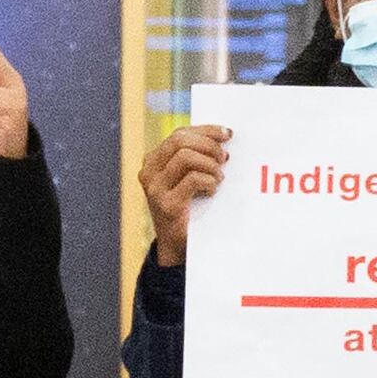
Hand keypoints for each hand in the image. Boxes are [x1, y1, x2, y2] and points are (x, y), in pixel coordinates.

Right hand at [139, 120, 227, 264]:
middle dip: (208, 145)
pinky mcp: (166, 205)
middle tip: (225, 158)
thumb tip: (223, 139)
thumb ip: (195, 159)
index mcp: (153, 161)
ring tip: (219, 178)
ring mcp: (155, 189)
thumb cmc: (188, 208)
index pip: (179, 134)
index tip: (227, 134)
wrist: (177, 247)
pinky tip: (212, 191)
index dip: (205, 131)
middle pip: (180, 140)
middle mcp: (149, 172)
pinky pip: (193, 179)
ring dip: (210, 165)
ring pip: (185, 157)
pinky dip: (209, 182)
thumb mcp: (187, 178)